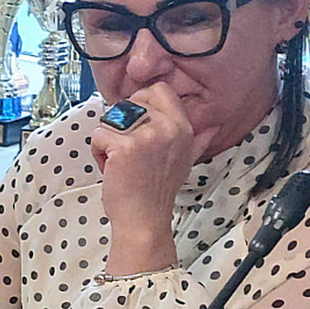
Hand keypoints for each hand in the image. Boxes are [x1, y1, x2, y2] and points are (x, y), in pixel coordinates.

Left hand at [88, 82, 205, 276]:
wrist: (144, 218)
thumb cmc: (156, 191)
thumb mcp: (185, 160)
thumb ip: (197, 140)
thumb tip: (211, 127)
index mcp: (183, 127)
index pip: (158, 90)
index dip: (140, 103)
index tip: (135, 125)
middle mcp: (168, 127)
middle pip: (129, 102)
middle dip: (120, 125)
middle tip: (127, 151)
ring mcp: (146, 135)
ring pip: (110, 119)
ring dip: (107, 140)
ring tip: (119, 162)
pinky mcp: (124, 146)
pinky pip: (97, 134)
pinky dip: (97, 152)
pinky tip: (110, 168)